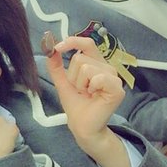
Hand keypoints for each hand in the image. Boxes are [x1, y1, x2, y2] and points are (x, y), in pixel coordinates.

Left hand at [48, 36, 130, 166]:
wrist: (81, 125)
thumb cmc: (76, 104)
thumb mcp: (62, 82)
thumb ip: (56, 65)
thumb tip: (49, 48)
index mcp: (96, 63)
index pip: (87, 43)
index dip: (72, 41)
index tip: (57, 47)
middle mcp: (106, 67)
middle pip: (80, 57)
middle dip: (73, 76)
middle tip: (80, 90)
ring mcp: (114, 77)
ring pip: (87, 67)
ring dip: (80, 84)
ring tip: (86, 94)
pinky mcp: (117, 89)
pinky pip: (98, 78)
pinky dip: (90, 87)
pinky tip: (94, 96)